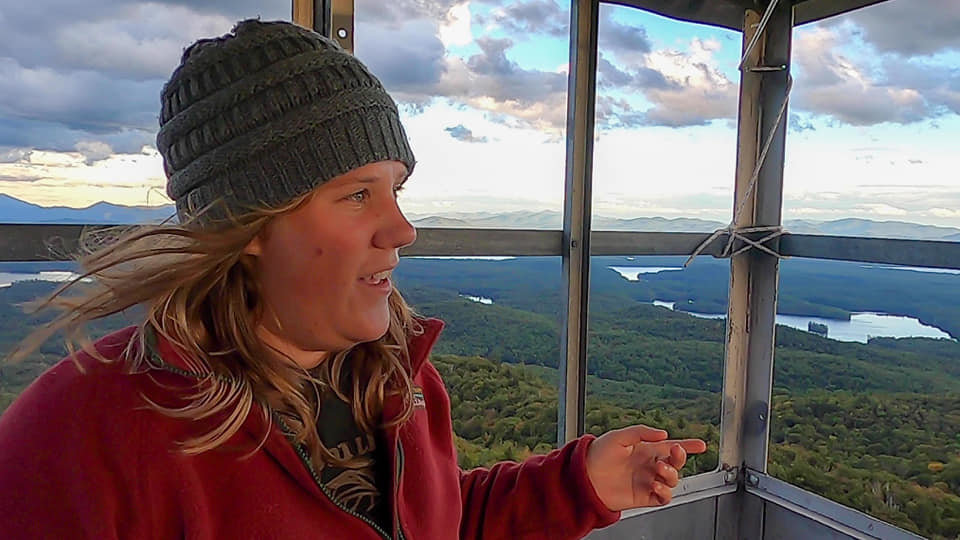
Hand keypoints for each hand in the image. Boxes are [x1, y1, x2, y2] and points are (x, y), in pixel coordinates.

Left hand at [585, 425, 706, 510]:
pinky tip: (656, 485)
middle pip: (675, 463)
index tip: (701, 444)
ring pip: (672, 480)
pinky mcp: (644, 497)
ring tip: (657, 470)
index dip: (687, 445)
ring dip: (670, 474)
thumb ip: (641, 432)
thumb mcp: (618, 436)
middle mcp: (648, 465)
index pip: (670, 446)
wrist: (584, 477)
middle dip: (680, 458)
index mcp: (644, 449)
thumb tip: (663, 434)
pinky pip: (664, 497)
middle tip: (674, 453)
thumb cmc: (596, 455)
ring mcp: (647, 481)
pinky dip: (665, 492)